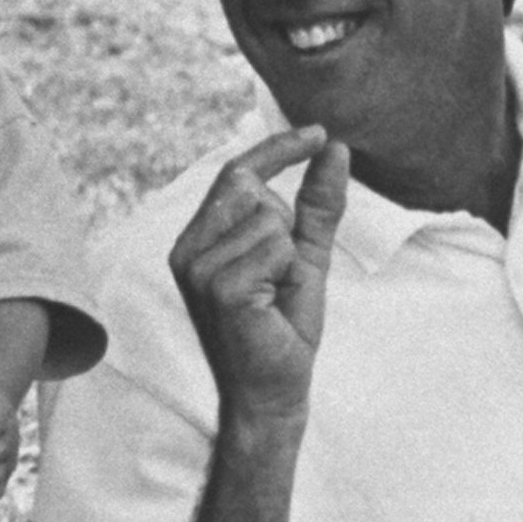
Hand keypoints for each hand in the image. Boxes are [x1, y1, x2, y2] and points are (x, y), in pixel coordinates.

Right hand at [168, 128, 349, 428]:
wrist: (275, 390)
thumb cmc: (283, 326)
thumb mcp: (304, 255)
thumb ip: (316, 204)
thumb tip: (336, 148)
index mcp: (198, 237)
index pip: (235, 172)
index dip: (278, 148)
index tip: (320, 132)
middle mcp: (187, 248)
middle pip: (250, 186)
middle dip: (284, 222)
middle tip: (281, 274)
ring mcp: (198, 268)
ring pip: (269, 218)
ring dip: (289, 255)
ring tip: (273, 294)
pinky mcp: (219, 287)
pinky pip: (276, 246)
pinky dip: (288, 270)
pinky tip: (271, 304)